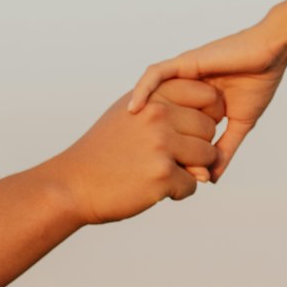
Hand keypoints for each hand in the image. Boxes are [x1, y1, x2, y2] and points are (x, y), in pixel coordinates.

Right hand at [50, 78, 224, 224]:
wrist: (73, 185)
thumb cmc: (104, 150)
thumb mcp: (130, 112)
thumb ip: (167, 104)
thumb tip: (212, 114)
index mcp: (153, 95)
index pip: (207, 95)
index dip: (207, 114)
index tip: (191, 130)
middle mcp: (158, 115)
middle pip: (210, 128)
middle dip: (199, 146)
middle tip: (174, 157)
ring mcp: (161, 144)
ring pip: (209, 156)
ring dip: (194, 169)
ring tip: (164, 171)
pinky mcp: (162, 175)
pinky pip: (194, 184)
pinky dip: (178, 191)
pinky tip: (153, 189)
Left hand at [127, 19, 286, 179]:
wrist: (271, 54)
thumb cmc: (259, 83)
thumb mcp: (239, 124)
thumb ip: (224, 149)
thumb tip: (211, 178)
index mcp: (195, 102)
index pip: (171, 126)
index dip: (162, 147)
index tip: (152, 171)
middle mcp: (184, 87)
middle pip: (155, 112)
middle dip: (143, 134)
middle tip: (132, 159)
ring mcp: (183, 73)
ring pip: (150, 94)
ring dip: (136, 113)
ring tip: (122, 134)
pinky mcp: (185, 62)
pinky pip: (155, 74)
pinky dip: (143, 89)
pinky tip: (134, 108)